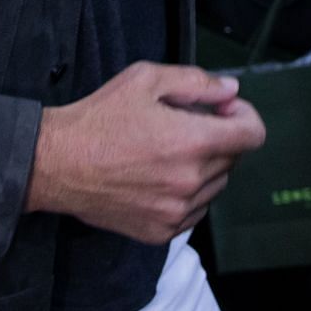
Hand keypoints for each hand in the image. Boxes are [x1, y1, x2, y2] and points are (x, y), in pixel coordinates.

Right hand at [25, 61, 265, 242]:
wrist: (58, 163)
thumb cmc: (99, 118)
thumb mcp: (145, 80)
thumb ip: (196, 82)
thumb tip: (230, 91)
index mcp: (192, 141)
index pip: (253, 134)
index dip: (244, 115)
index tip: (224, 109)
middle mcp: (191, 181)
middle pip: (234, 158)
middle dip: (219, 136)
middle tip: (186, 124)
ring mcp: (177, 211)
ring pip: (216, 185)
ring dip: (205, 166)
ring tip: (168, 151)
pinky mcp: (162, 231)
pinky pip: (195, 211)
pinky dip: (188, 193)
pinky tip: (160, 176)